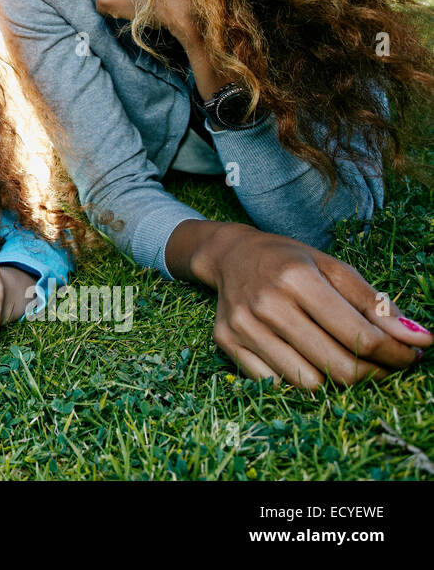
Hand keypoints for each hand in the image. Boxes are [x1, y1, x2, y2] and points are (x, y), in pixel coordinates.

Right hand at [196, 224, 430, 387]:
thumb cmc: (289, 261)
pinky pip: (277, 383)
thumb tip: (420, 339)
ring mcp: (243, 326)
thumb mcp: (334, 268)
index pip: (360, 336)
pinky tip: (307, 359)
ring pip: (310, 382)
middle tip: (384, 366)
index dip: (396, 354)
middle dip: (374, 373)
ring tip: (345, 360)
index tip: (411, 355)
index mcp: (297, 279)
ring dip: (337, 379)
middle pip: (338, 367)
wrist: (229, 256)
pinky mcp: (226, 342)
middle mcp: (267, 304)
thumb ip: (376, 304)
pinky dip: (300, 378)